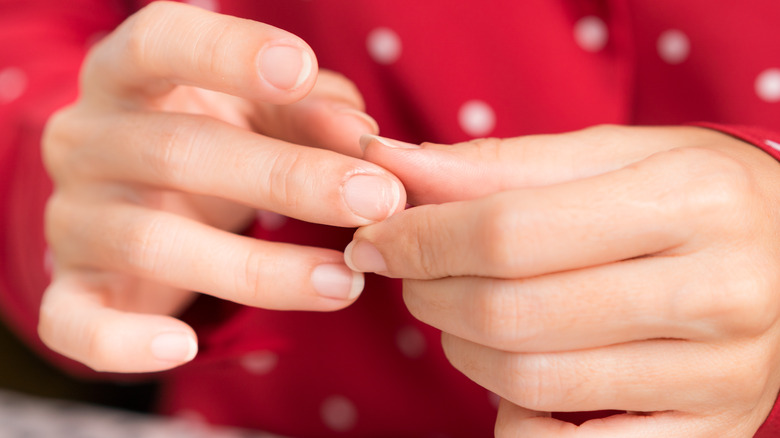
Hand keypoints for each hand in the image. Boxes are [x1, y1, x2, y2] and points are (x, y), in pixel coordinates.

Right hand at [40, 1, 404, 372]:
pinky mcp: (72, 288)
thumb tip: (366, 142)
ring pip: (152, 242)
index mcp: (129, 78)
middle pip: (177, 151)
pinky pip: (74, 322)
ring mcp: (74, 218)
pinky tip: (186, 348)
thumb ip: (312, 113)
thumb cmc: (215, 141)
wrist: (138, 201)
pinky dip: (126, 341)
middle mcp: (90, 141)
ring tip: (344, 282)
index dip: (226, 51)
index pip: (159, 41)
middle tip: (377, 199)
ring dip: (257, 269)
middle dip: (286, 177)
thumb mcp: (262, 113)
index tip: (299, 69)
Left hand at [348, 126, 779, 436]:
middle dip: (430, 294)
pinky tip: (513, 380)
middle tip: (413, 274)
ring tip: (462, 316)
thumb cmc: (690, 194)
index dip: (420, 238)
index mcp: (690, 202)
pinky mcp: (713, 433)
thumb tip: (395, 163)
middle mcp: (718, 293)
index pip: (508, 231)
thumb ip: (502, 164)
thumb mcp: (610, 155)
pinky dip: (516, 419)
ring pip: (530, 383)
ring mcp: (722, 377)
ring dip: (462, 350)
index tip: (374, 236)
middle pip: (510, 313)